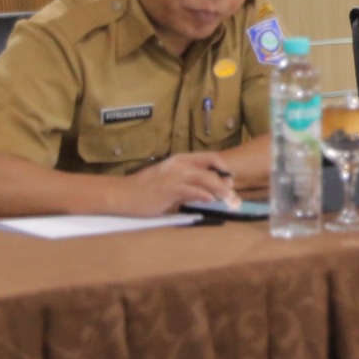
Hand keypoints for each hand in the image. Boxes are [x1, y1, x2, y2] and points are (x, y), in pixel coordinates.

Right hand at [111, 151, 234, 216]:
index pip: (209, 157)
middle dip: (226, 183)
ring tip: (230, 201)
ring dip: (221, 191)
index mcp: (180, 159)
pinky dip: (205, 195)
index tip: (231, 178)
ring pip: (205, 180)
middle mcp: (179, 165)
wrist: (123, 194)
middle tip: (235, 196)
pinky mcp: (169, 190)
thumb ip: (188, 182)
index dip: (223, 167)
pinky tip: (211, 201)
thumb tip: (209, 191)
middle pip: (211, 169)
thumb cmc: (145, 189)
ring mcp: (174, 176)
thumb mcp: (168, 179)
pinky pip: (192, 191)